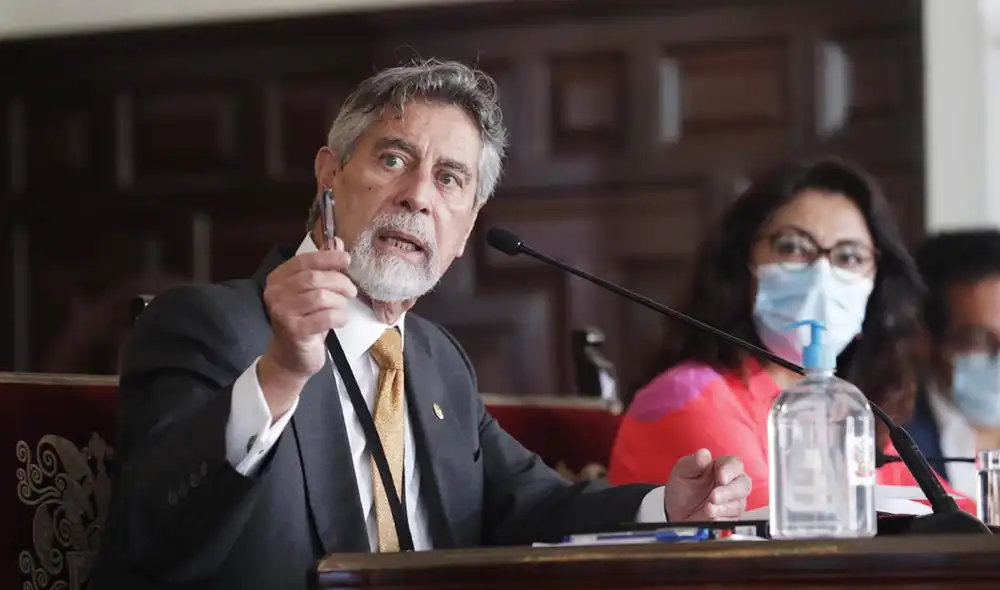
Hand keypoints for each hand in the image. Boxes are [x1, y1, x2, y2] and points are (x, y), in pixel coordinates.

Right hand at [258, 238, 356, 416]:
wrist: (292, 357)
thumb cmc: (305, 321)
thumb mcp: (313, 293)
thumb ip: (322, 268)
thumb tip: (338, 242)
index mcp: (278, 279)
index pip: (303, 261)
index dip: (327, 257)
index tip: (347, 259)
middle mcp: (275, 293)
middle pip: (314, 278)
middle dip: (339, 282)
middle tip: (351, 292)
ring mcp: (282, 312)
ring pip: (321, 297)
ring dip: (339, 303)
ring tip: (342, 309)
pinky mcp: (294, 331)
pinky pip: (326, 317)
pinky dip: (339, 317)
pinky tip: (339, 321)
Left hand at [664, 449, 749, 521]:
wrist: (675, 512)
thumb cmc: (681, 488)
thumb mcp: (682, 472)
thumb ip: (693, 463)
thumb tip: (704, 453)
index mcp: (721, 466)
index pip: (735, 464)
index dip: (730, 470)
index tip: (721, 477)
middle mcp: (731, 482)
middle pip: (743, 484)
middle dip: (730, 492)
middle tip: (714, 497)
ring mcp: (733, 500)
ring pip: (740, 503)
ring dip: (724, 507)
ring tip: (708, 509)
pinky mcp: (731, 516)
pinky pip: (734, 518)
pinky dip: (722, 518)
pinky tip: (711, 517)